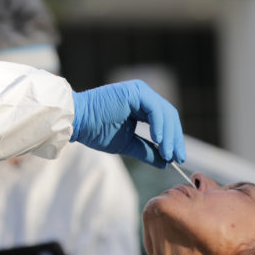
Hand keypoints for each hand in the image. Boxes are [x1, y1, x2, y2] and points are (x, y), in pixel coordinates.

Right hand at [71, 80, 185, 167]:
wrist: (76, 121)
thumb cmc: (95, 130)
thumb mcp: (126, 144)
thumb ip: (146, 151)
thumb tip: (165, 162)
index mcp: (140, 105)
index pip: (165, 122)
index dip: (173, 140)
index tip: (176, 158)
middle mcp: (143, 95)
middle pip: (169, 116)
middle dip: (175, 139)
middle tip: (178, 158)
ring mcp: (140, 92)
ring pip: (165, 113)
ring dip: (169, 136)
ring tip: (168, 154)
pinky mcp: (135, 92)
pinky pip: (155, 110)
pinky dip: (160, 126)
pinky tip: (159, 141)